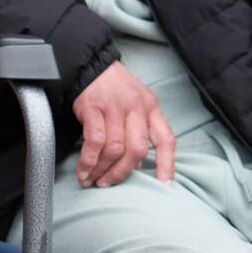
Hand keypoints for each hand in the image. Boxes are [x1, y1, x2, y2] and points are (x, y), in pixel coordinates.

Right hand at [70, 61, 176, 188]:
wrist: (91, 66)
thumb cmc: (115, 90)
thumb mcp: (137, 104)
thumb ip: (140, 131)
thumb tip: (137, 165)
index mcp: (152, 107)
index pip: (166, 139)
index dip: (167, 165)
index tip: (164, 186)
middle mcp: (136, 107)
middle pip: (137, 150)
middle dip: (122, 173)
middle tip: (109, 184)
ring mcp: (114, 107)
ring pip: (115, 149)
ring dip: (102, 170)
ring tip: (92, 180)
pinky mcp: (93, 108)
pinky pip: (94, 142)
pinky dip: (89, 160)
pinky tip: (84, 170)